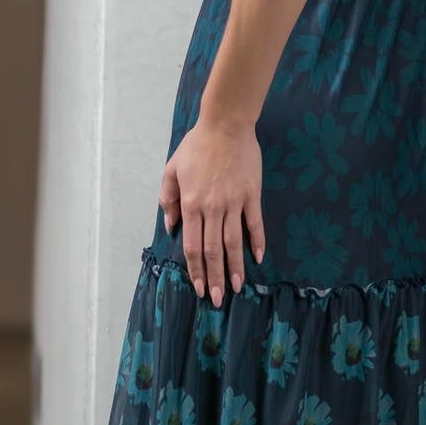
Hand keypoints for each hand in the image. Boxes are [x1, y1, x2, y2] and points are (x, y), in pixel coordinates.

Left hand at [158, 113, 264, 305]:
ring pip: (234, 242)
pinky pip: (255, 223)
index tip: (200, 288)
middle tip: (218, 299)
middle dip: (215, 277)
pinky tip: (258, 258)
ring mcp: (234, 202)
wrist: (225, 125)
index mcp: (192, 204)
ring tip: (238, 287)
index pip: (192, 246)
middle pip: (213, 250)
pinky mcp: (251, 195)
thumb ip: (168, 199)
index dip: (195, 270)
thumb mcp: (172, 170)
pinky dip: (257, 241)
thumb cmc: (196, 146)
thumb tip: (171, 226)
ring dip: (235, 267)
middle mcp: (213, 208)